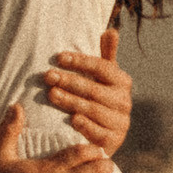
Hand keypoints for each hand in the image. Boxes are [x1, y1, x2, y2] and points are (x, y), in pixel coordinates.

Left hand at [41, 26, 133, 156]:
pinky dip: (86, 126)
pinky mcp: (113, 141)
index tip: (58, 57)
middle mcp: (124, 101)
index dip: (81, 62)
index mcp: (122, 82)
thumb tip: (111, 30)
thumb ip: (106, 56)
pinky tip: (72, 120)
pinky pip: (99, 132)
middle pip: (94, 88)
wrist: (102, 138)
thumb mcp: (102, 78)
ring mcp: (120, 123)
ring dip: (71, 101)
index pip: (102, 67)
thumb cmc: (98, 101)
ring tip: (51, 94)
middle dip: (69, 81)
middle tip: (48, 75)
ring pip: (93, 109)